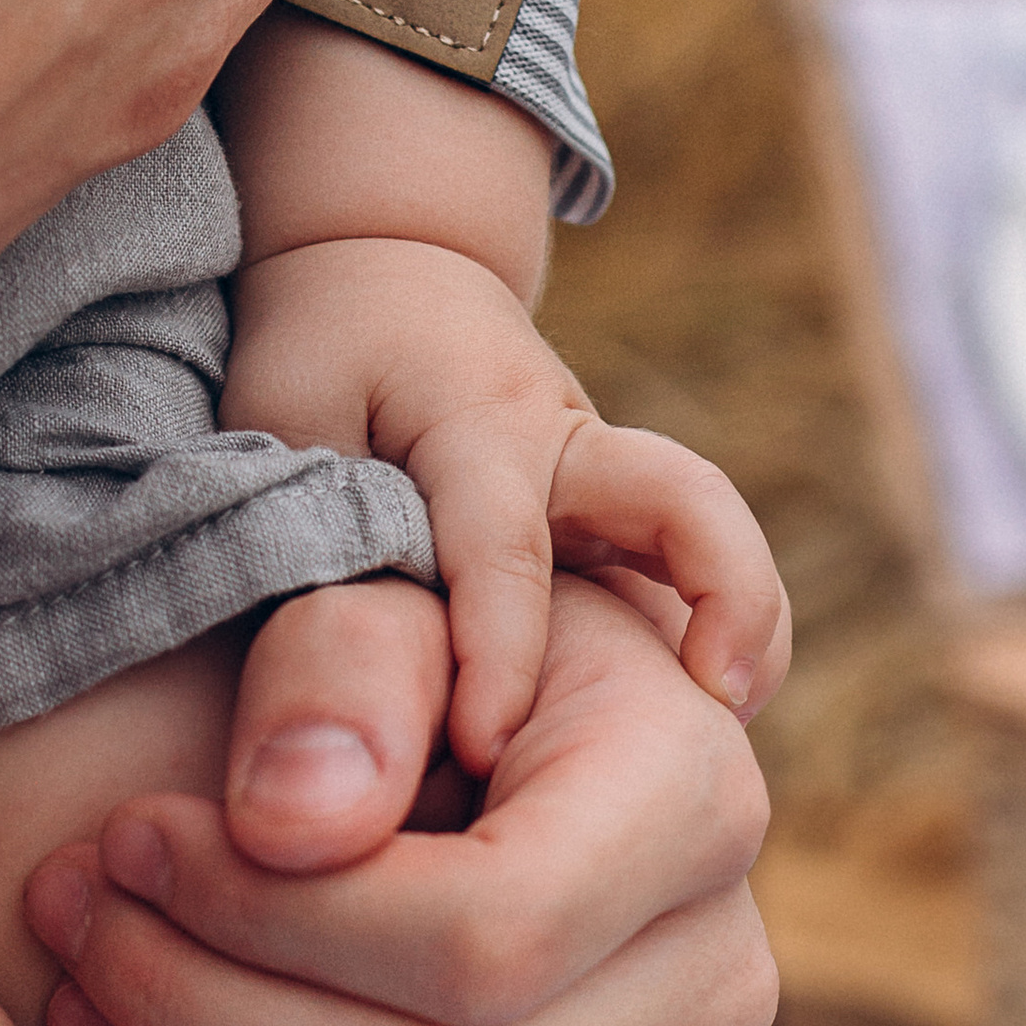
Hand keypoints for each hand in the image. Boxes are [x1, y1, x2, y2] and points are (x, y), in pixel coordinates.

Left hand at [22, 574, 776, 1025]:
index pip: (478, 938)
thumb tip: (286, 826)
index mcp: (700, 807)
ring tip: (86, 1014)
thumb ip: (337, 679)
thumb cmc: (419, 669)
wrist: (502, 763)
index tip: (123, 839)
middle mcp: (724, 988)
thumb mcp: (385, 605)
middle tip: (72, 929)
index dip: (266, 917)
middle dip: (209, 1021)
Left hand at [226, 236, 788, 774]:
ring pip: (707, 532)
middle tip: (718, 704)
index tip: (487, 748)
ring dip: (742, 620)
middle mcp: (568, 444)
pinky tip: (688, 725)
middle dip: (724, 594)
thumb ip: (308, 539)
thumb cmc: (322, 357)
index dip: (499, 653)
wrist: (388, 278)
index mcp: (476, 423)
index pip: (504, 548)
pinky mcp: (618, 514)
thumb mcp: (283, 427)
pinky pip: (687, 569)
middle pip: (683, 500)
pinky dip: (701, 635)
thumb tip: (310, 685)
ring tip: (726, 722)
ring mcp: (607, 479)